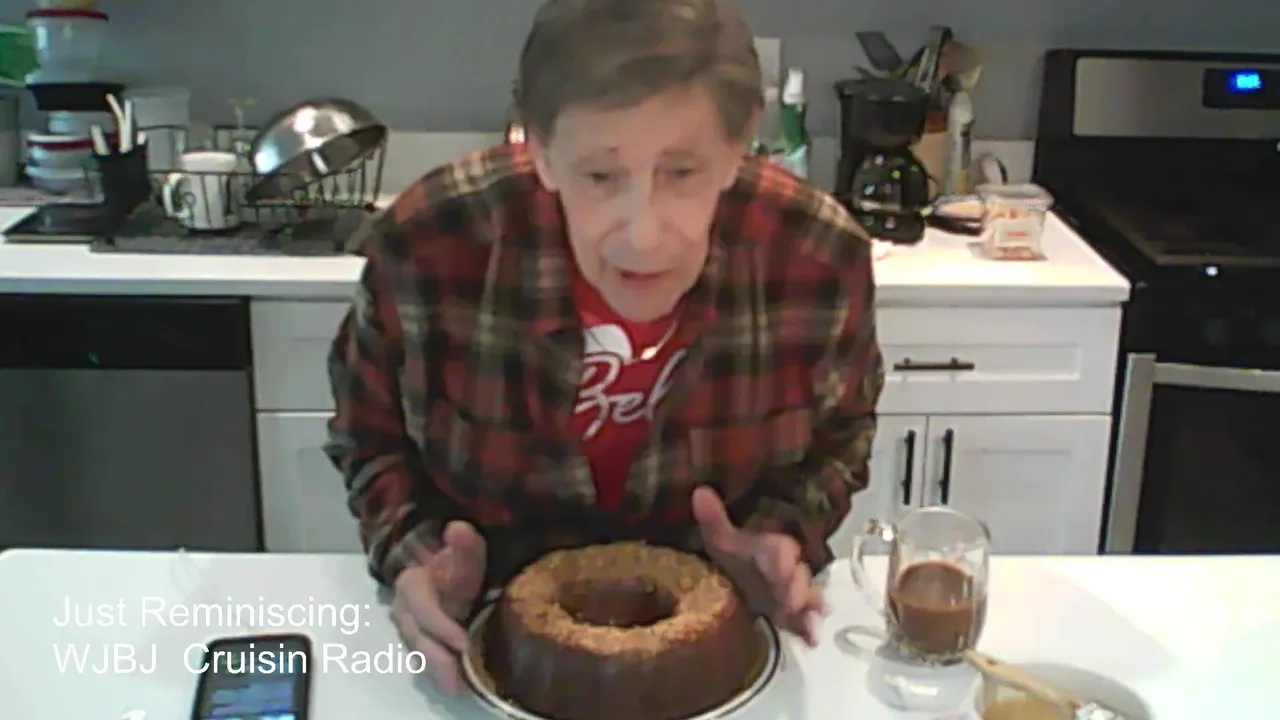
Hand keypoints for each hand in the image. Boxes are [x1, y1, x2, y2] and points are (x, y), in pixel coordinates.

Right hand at [390, 521, 485, 693]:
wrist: (442, 570)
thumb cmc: (454, 564)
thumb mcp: (464, 552)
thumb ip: (464, 544)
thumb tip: (458, 528)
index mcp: (411, 586)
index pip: (423, 609)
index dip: (440, 626)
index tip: (463, 643)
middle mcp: (404, 611)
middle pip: (416, 636)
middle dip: (435, 657)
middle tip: (457, 678)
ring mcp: (409, 629)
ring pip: (418, 650)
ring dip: (434, 670)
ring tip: (455, 687)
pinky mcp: (418, 642)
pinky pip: (423, 659)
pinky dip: (435, 673)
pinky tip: (452, 684)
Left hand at [693, 486, 825, 645]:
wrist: (734, 589)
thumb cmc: (731, 561)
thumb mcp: (721, 543)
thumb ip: (713, 520)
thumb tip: (699, 491)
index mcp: (771, 549)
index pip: (781, 549)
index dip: (782, 557)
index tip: (781, 567)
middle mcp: (786, 570)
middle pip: (797, 574)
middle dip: (795, 585)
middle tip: (790, 600)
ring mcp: (791, 594)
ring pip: (805, 596)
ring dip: (805, 606)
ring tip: (801, 616)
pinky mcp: (792, 616)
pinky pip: (805, 621)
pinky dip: (809, 628)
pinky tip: (811, 638)